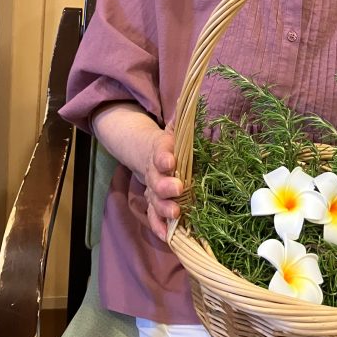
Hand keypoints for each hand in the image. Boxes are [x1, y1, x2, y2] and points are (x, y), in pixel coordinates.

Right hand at [142, 126, 183, 241]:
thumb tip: (191, 100)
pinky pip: (153, 216)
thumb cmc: (170, 143)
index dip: (164, 157)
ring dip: (163, 208)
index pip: (161, 152)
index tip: (170, 161)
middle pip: (157, 180)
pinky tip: (167, 236)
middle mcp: (155, 171)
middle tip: (178, 189)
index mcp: (161, 150)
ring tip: (175, 214)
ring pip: (155, 200)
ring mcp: (153, 189)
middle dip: (166, 186)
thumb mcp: (175, 129)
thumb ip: (182, 119)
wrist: (145, 152)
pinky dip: (159, 226)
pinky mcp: (154, 202)